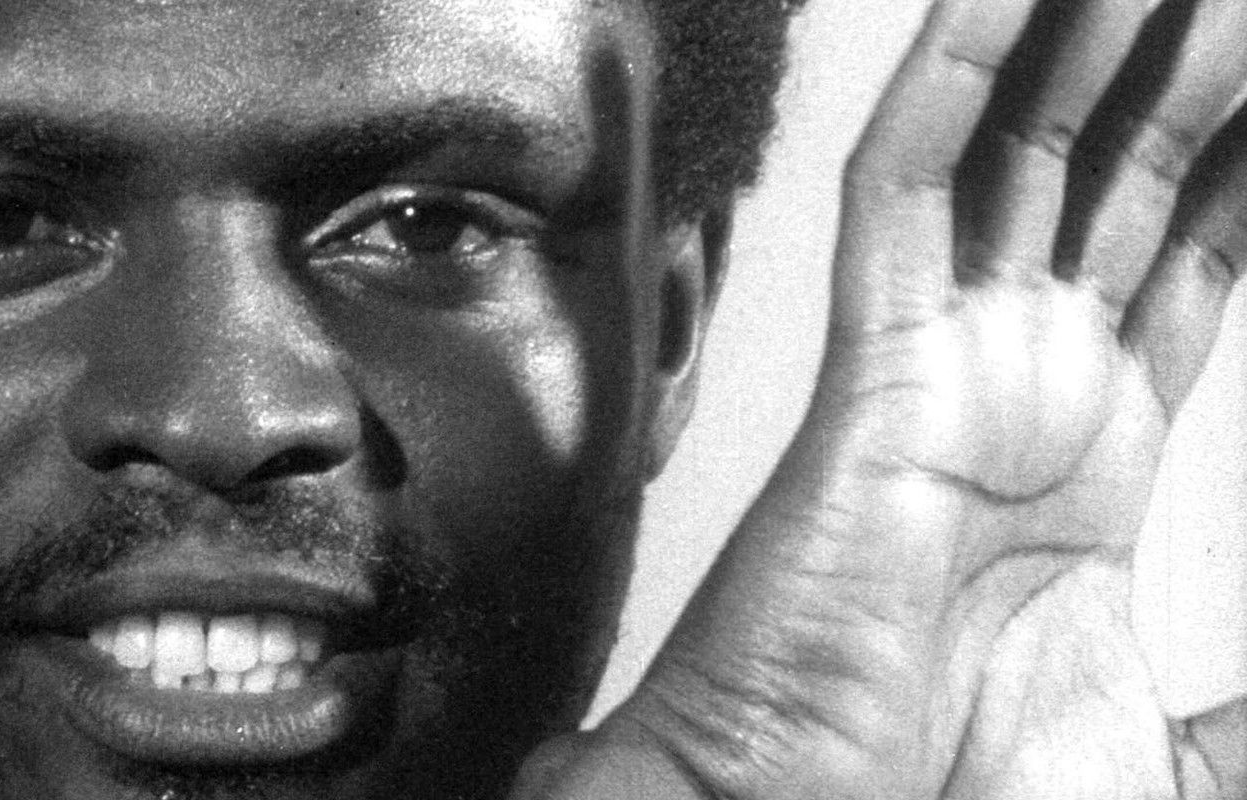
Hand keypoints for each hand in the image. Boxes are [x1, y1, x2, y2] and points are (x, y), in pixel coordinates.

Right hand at [514, 0, 1246, 797]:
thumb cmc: (952, 799)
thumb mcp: (1183, 757)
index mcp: (1096, 451)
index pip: (1196, 248)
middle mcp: (1023, 379)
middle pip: (1125, 170)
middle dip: (1191, 65)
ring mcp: (949, 360)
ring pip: (1030, 148)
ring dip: (1099, 38)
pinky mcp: (878, 361)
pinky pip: (910, 182)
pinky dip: (957, 74)